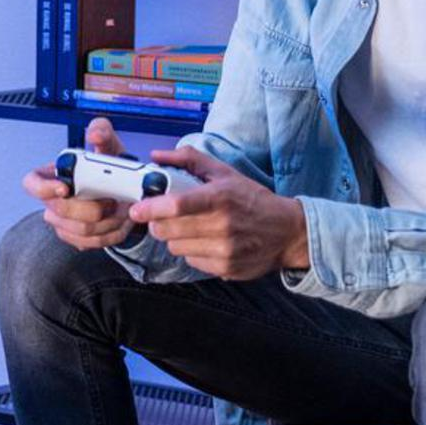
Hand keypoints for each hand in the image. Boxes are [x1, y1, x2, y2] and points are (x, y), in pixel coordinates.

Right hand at [21, 117, 137, 250]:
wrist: (125, 192)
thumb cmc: (109, 167)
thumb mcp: (108, 145)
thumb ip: (102, 132)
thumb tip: (95, 134)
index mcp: (52, 176)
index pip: (32, 184)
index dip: (44, 189)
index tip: (65, 188)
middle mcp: (52, 201)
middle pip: (59, 212)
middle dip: (91, 208)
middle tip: (112, 200)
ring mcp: (63, 222)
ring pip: (79, 230)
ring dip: (107, 222)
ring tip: (123, 210)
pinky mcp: (77, 238)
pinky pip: (91, 243)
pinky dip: (111, 234)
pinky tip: (121, 222)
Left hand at [130, 146, 310, 278]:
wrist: (288, 232)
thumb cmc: (252, 199)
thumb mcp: (225, 173)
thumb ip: (189, 160)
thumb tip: (156, 156)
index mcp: (220, 197)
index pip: (177, 205)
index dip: (151, 208)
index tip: (137, 209)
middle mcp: (222, 225)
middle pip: (168, 230)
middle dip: (159, 223)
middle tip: (165, 217)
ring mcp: (224, 249)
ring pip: (175, 247)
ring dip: (176, 238)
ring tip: (192, 228)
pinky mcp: (226, 268)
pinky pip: (191, 261)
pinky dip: (192, 252)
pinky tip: (206, 242)